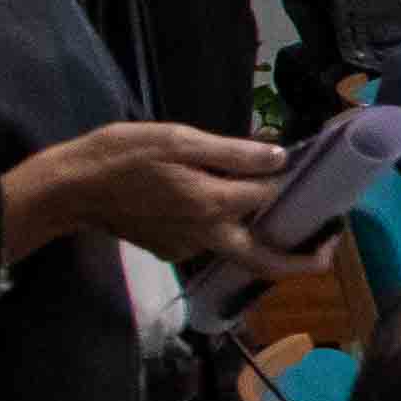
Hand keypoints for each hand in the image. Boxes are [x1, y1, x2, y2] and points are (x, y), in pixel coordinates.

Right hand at [5, 118, 289, 270]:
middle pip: (265, 260)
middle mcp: (206, 236)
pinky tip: (213, 198)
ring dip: (257, 231)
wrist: (69, 188)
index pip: (269, 196)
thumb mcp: (179, 140)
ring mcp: (186, 248)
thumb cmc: (121, 155)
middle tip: (331, 247)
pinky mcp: (169, 250)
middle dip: (303, 260)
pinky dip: (221, 224)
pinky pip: (206, 239)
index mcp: (213, 206)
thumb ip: (232, 153)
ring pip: (235, 245)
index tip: (307, 168)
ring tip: (273, 204)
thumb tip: (279, 158)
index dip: (290, 180)